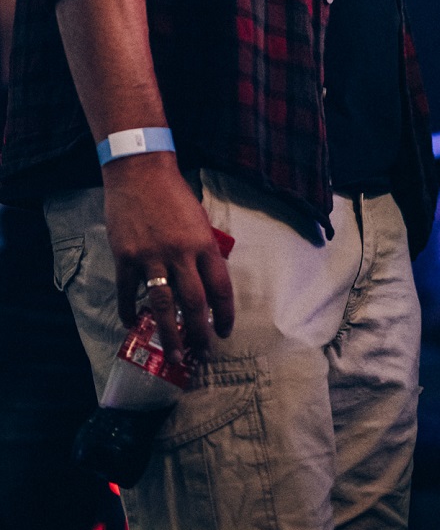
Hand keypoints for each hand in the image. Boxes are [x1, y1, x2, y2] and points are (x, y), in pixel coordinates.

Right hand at [103, 152, 234, 364]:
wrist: (141, 173)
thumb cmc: (174, 195)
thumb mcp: (199, 220)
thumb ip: (203, 250)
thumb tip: (206, 282)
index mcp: (203, 244)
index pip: (220, 288)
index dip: (223, 314)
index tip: (224, 331)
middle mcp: (180, 254)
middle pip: (194, 304)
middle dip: (199, 334)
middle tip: (200, 353)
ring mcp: (151, 257)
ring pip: (163, 306)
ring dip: (170, 335)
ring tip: (174, 356)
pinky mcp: (126, 257)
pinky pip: (127, 293)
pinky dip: (129, 311)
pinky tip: (132, 324)